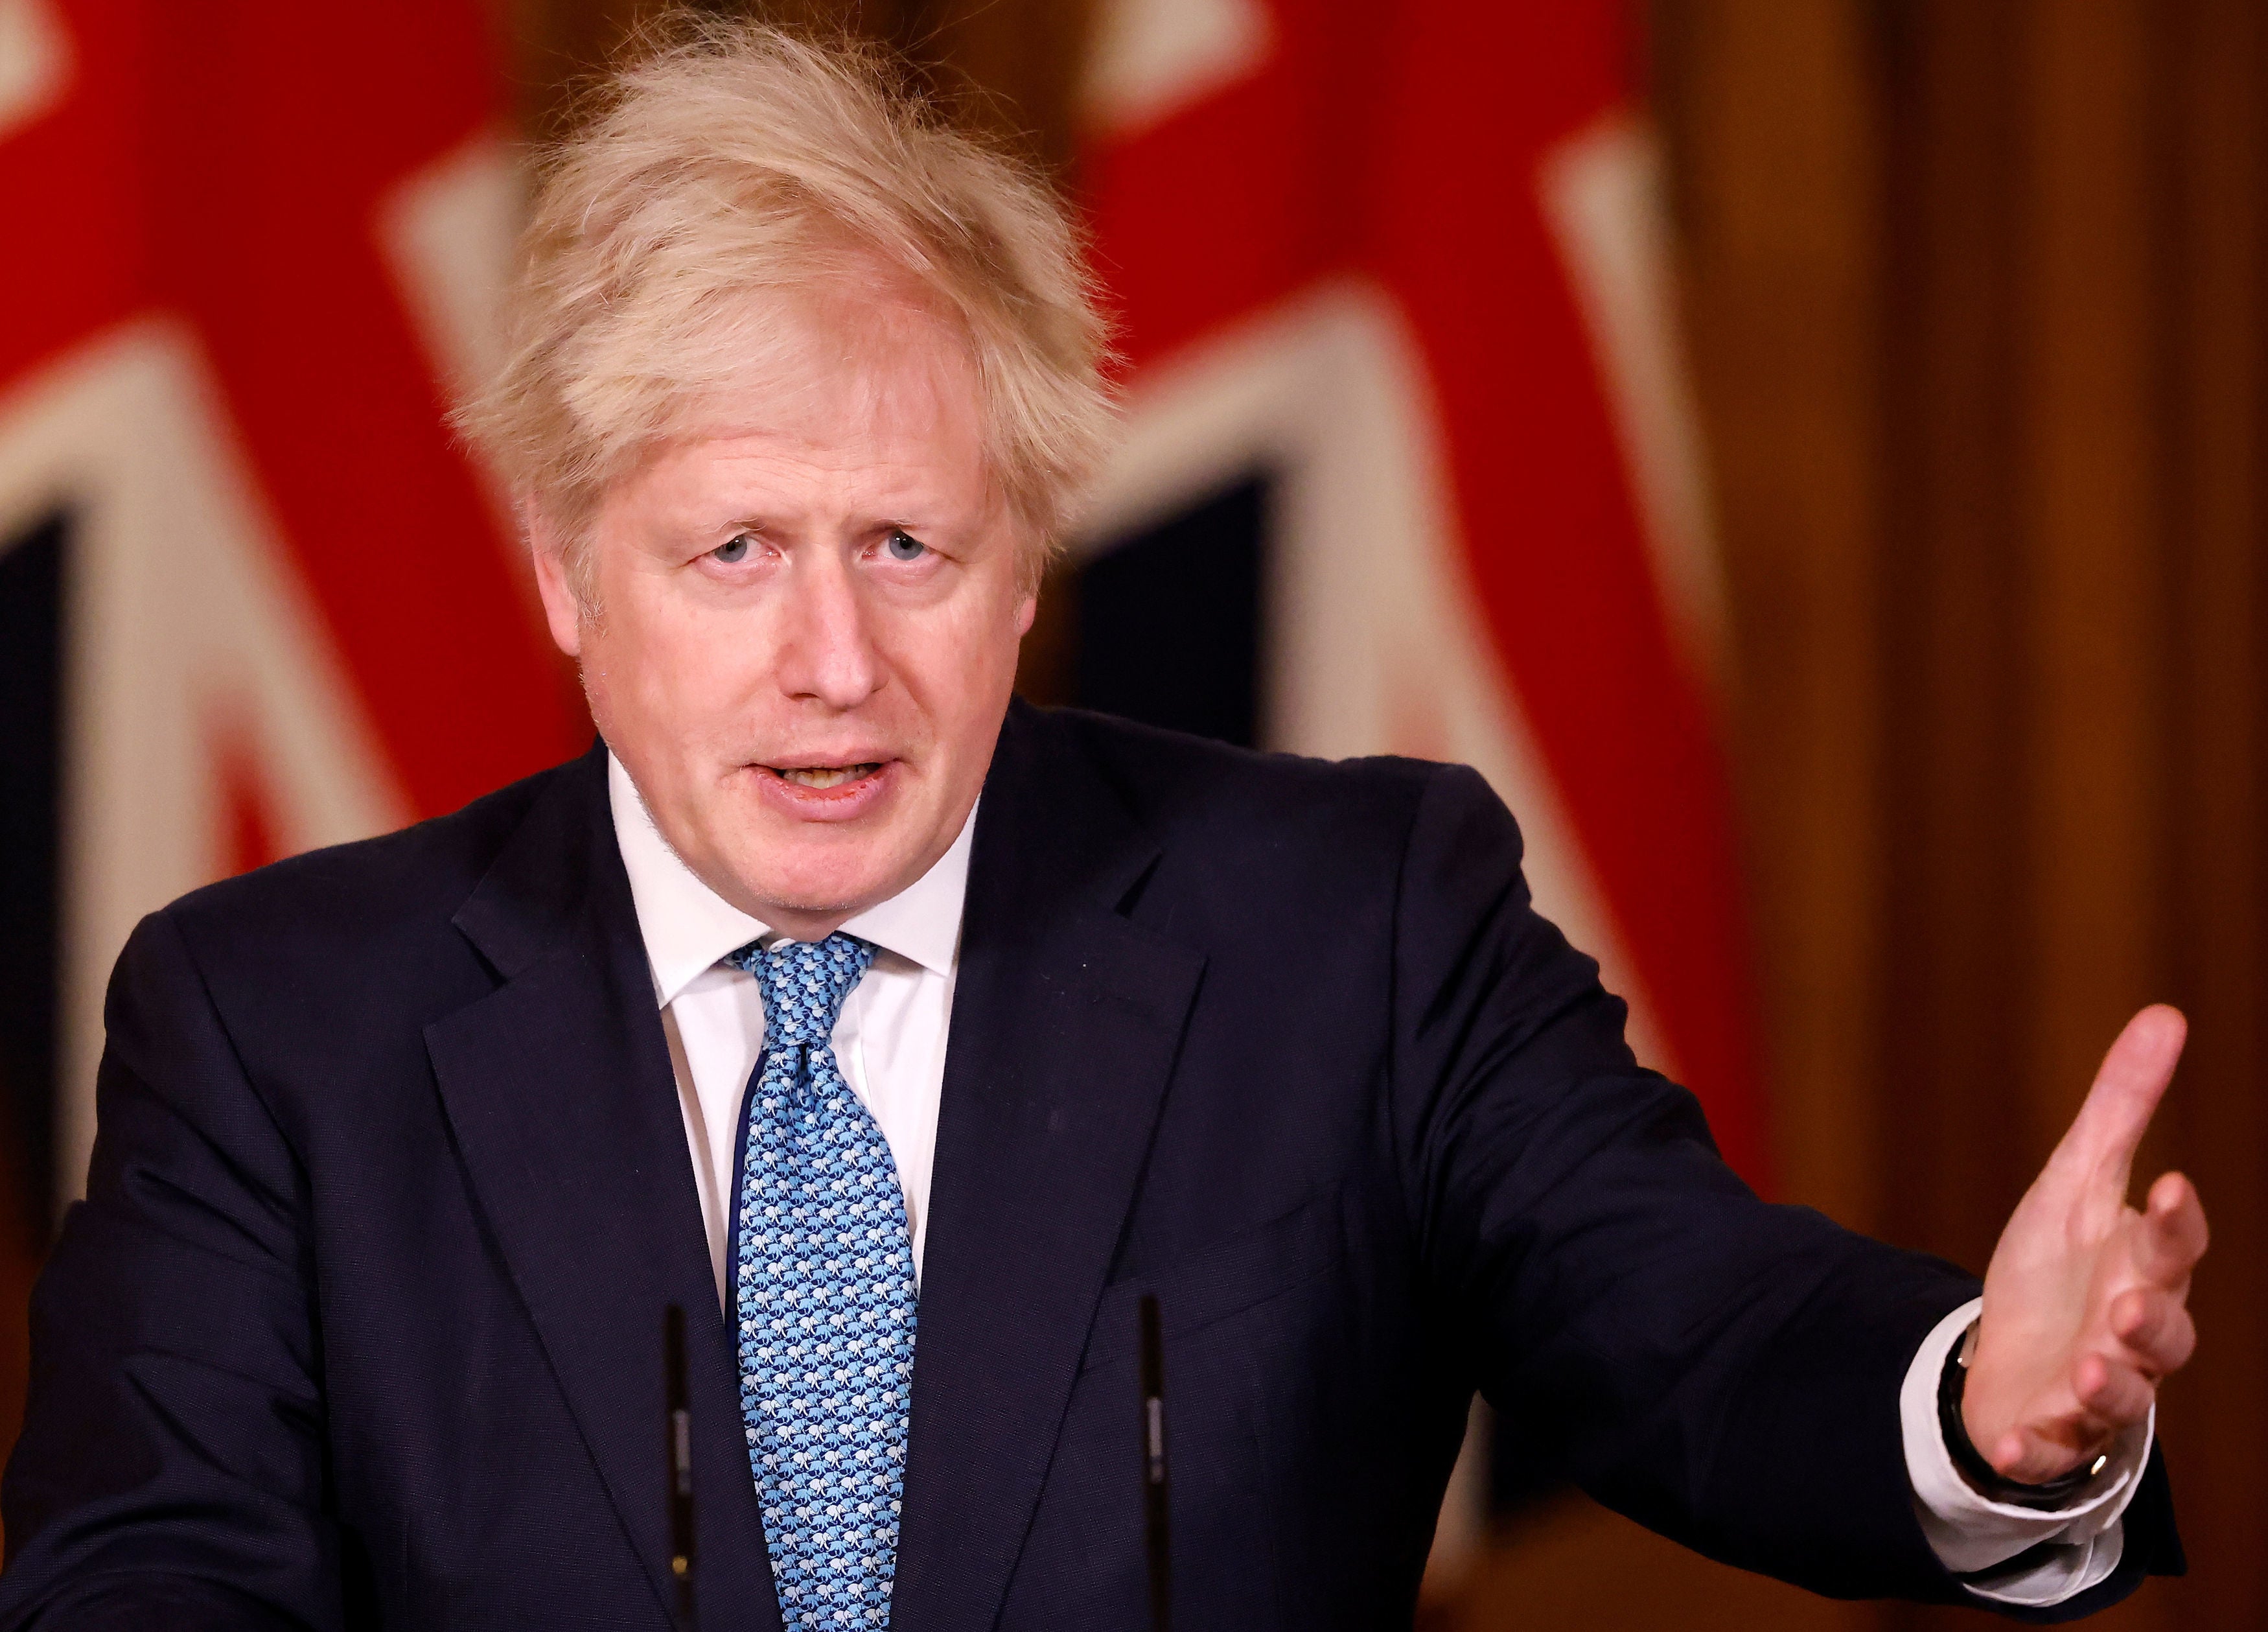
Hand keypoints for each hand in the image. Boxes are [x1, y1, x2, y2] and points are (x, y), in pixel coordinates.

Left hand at [1962, 1005, 2208, 1484]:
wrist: (2018, 1353)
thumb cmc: (2063, 1264)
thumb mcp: (2078, 1178)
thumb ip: (2122, 1105)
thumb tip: (2166, 1015)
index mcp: (2144, 1264)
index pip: (2172, 1241)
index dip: (2173, 1219)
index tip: (2166, 1186)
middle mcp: (2135, 1332)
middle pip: (2161, 1328)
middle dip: (2150, 1317)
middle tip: (2129, 1304)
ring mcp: (2098, 1387)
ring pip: (2120, 1394)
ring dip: (2107, 1384)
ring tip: (2085, 1367)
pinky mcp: (2054, 1432)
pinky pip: (2049, 1446)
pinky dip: (2033, 1445)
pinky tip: (2013, 1441)